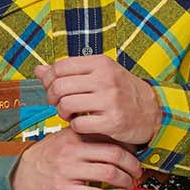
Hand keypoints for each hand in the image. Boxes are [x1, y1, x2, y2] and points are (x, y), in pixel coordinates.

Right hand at [11, 129, 142, 189]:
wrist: (20, 176)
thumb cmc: (48, 158)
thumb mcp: (65, 139)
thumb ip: (87, 138)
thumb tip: (120, 141)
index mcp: (74, 134)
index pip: (110, 137)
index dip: (129, 148)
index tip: (137, 156)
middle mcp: (71, 150)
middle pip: (114, 154)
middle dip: (133, 166)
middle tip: (138, 173)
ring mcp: (67, 170)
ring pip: (108, 173)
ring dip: (126, 181)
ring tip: (131, 185)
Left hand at [35, 55, 162, 144]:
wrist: (151, 111)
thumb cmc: (120, 91)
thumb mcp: (99, 74)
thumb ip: (69, 72)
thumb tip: (38, 70)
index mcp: (100, 63)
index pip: (60, 67)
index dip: (49, 80)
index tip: (52, 89)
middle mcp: (105, 78)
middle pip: (59, 87)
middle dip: (52, 99)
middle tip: (58, 105)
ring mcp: (110, 100)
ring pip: (66, 105)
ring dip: (62, 113)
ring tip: (69, 115)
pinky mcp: (112, 121)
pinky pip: (79, 124)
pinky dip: (75, 126)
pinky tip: (82, 124)